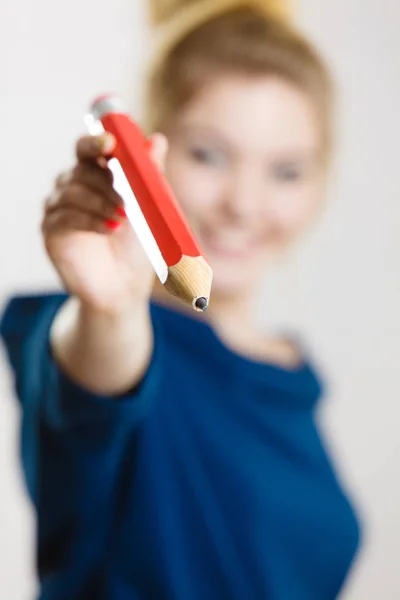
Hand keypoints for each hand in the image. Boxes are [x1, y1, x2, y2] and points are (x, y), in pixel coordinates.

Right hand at [42, 132, 167, 313]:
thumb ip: (150, 175)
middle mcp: (73, 187)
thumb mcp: (149, 209)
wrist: (125, 286)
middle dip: (107, 181)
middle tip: (128, 200)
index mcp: (96, 176)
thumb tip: (157, 140)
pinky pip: (65, 216)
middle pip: (82, 169)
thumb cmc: (137, 247)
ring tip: (122, 220)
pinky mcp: (52, 230)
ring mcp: (59, 208)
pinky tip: (108, 230)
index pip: (88, 148)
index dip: (97, 141)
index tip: (111, 143)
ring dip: (101, 203)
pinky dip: (89, 220)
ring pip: (72, 191)